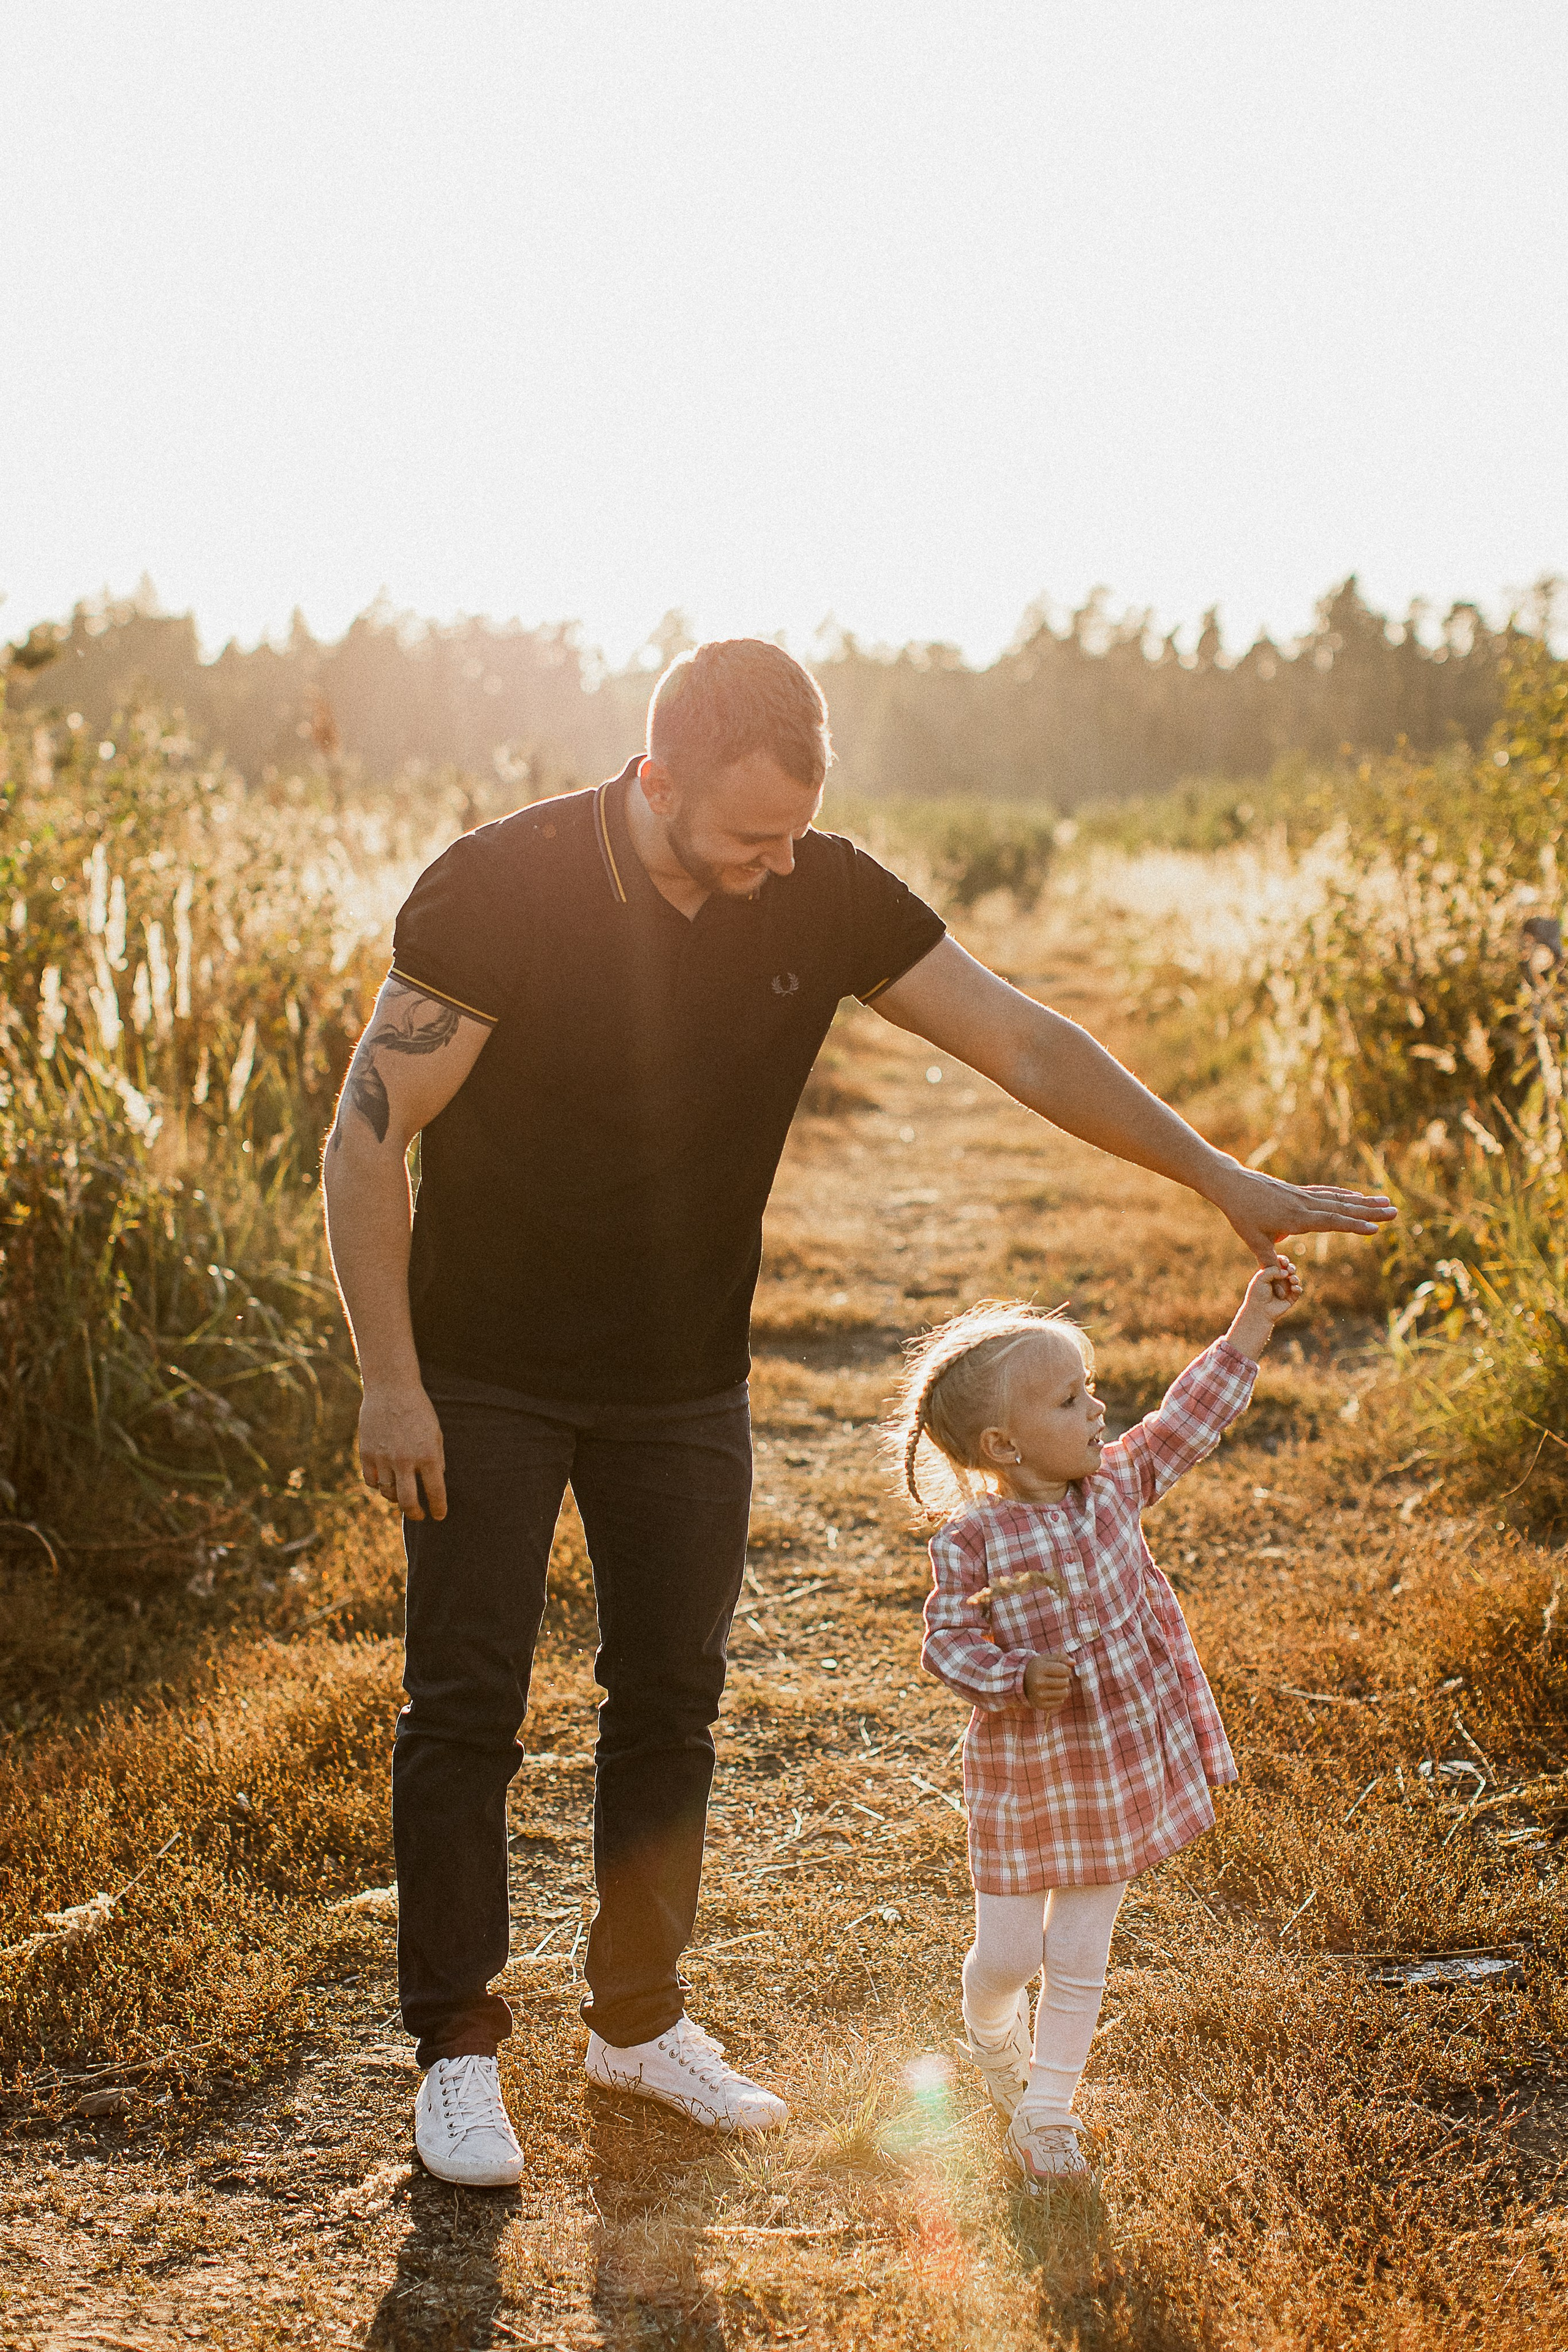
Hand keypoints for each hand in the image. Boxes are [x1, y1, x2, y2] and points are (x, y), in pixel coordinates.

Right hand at [358, 1382, 446, 1519]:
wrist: (391, 1389)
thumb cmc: (418, 1411)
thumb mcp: (435, 1433)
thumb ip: (436, 1460)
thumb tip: (435, 1483)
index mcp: (428, 1455)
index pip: (436, 1492)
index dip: (438, 1509)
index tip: (439, 1516)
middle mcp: (405, 1460)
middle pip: (408, 1502)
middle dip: (415, 1514)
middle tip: (419, 1515)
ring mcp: (384, 1458)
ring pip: (387, 1493)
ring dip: (395, 1497)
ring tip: (401, 1493)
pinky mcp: (366, 1453)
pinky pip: (371, 1481)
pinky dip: (378, 1485)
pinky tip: (384, 1480)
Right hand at [1022, 1652, 1071, 1713]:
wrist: (1021, 1683)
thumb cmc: (1038, 1668)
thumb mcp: (1046, 1659)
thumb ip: (1061, 1658)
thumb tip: (1074, 1662)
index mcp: (1039, 1668)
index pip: (1065, 1670)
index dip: (1065, 1669)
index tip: (1060, 1669)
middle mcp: (1038, 1682)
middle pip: (1065, 1682)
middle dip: (1064, 1679)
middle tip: (1056, 1678)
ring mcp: (1039, 1695)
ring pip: (1064, 1693)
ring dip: (1063, 1689)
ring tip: (1055, 1686)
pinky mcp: (1040, 1705)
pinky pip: (1060, 1702)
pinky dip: (1058, 1698)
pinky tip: (1051, 1693)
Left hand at [1211, 1162, 1395, 1269]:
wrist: (1233, 1185)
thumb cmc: (1241, 1214)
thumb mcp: (1253, 1239)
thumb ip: (1268, 1259)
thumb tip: (1278, 1276)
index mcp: (1295, 1218)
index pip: (1330, 1222)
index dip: (1353, 1226)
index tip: (1375, 1229)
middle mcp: (1304, 1204)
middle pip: (1342, 1208)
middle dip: (1370, 1211)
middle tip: (1394, 1212)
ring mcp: (1304, 1195)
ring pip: (1338, 1198)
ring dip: (1363, 1201)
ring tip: (1386, 1201)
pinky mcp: (1300, 1191)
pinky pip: (1327, 1193)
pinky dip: (1345, 1194)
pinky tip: (1359, 1196)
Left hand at [1228, 1257, 1302, 1358]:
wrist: (1259, 1310)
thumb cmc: (1257, 1294)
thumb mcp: (1261, 1278)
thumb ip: (1273, 1270)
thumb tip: (1286, 1272)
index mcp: (1270, 1274)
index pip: (1280, 1263)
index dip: (1283, 1260)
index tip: (1283, 1261)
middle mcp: (1279, 1280)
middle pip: (1289, 1269)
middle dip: (1291, 1267)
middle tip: (1289, 1269)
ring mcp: (1285, 1289)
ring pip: (1295, 1279)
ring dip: (1295, 1277)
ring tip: (1291, 1279)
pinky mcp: (1291, 1298)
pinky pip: (1298, 1290)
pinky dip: (1297, 1288)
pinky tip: (1294, 1287)